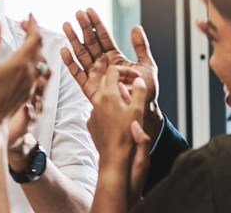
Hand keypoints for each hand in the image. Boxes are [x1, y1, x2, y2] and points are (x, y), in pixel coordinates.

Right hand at [0, 15, 47, 127]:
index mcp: (20, 63)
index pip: (34, 38)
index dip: (33, 24)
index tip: (29, 15)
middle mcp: (30, 72)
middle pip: (40, 46)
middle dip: (34, 32)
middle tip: (24, 24)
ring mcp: (32, 82)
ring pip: (40, 58)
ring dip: (35, 45)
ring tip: (25, 39)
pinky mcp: (30, 90)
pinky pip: (38, 69)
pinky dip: (34, 58)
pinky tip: (24, 58)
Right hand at [60, 8, 162, 139]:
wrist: (142, 110)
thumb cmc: (144, 90)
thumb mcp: (147, 65)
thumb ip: (141, 46)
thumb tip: (136, 27)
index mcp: (115, 57)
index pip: (103, 37)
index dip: (96, 24)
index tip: (89, 11)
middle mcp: (102, 63)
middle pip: (90, 42)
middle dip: (83, 27)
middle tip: (77, 13)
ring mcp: (94, 74)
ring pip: (81, 54)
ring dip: (73, 40)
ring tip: (66, 26)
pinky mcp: (89, 87)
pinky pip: (77, 73)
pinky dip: (70, 63)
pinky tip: (64, 50)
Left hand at [86, 59, 149, 206]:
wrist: (115, 160)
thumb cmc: (128, 136)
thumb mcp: (138, 111)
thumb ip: (139, 91)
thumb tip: (138, 79)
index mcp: (108, 95)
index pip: (113, 71)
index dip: (125, 70)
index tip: (135, 77)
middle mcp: (97, 101)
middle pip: (105, 80)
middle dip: (119, 79)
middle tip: (132, 85)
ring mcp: (92, 112)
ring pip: (102, 95)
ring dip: (114, 94)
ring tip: (128, 102)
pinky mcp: (91, 123)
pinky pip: (99, 109)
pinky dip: (108, 107)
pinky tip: (119, 117)